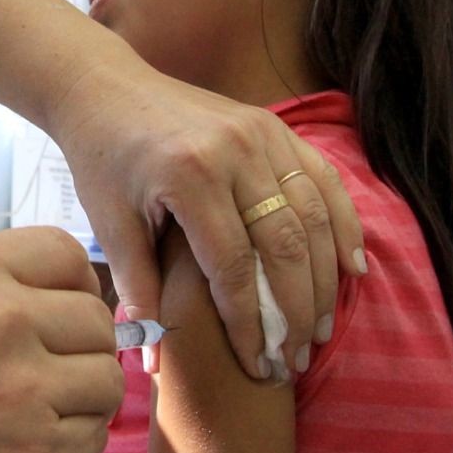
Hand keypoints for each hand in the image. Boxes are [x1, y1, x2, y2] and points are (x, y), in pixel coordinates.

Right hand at [0, 227, 122, 452]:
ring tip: (24, 411)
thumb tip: (82, 303)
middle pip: (96, 318)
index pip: (67, 252)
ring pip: (106, 378)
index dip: (70, 285)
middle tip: (32, 374)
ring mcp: (23, 388)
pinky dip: (70, 444)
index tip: (53, 312)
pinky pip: (94, 436)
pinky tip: (17, 445)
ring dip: (79, 397)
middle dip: (76, 347)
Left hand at [55, 52, 364, 380]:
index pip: (235, 267)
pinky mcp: (272, 126)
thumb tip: (154, 358)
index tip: (258, 364)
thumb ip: (138, 290)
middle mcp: (234, 152)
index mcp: (191, 176)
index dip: (250, 322)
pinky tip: (351, 267)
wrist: (104, 88)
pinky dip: (341, 224)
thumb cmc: (102, 160)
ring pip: (313, 215)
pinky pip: (321, 179)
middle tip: (296, 358)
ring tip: (319, 329)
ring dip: (323, 278)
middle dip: (294, 311)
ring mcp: (260, 134)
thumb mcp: (109, 224)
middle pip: (285, 245)